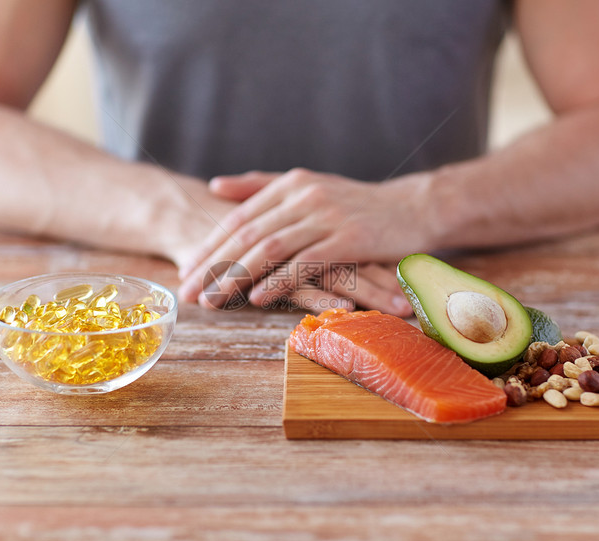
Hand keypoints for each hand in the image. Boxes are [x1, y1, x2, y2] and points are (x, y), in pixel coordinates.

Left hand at [178, 168, 429, 314]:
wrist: (413, 208)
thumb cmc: (357, 204)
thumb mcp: (308, 186)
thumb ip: (261, 186)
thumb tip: (215, 186)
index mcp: (289, 183)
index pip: (238, 217)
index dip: (208, 246)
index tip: (185, 271)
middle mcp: (304, 195)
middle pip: (246, 234)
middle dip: (212, 265)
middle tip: (187, 292)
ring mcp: (326, 215)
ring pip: (270, 248)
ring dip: (237, 276)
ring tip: (213, 300)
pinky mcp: (348, 238)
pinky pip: (305, 263)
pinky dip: (279, 281)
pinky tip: (257, 298)